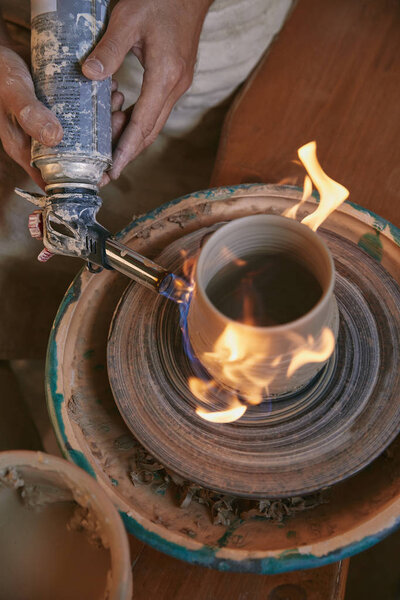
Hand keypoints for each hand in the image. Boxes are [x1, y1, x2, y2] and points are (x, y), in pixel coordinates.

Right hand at [0, 18, 126, 188]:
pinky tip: (109, 90)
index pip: (57, 179)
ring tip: (117, 101)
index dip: (82, 180)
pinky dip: (98, 105)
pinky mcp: (60, 110)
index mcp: (27, 150)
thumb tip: (55, 138)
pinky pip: (84, 115)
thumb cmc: (0, 73)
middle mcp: (42, 142)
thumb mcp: (14, 94)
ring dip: (105, 121)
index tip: (106, 170)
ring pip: (85, 135)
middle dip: (103, 145)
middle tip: (119, 121)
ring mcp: (52, 126)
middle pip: (78, 157)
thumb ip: (30, 114)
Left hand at [83, 0, 212, 182]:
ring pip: (153, 123)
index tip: (113, 171)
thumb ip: (109, 49)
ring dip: (132, 139)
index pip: (143, 124)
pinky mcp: (175, 80)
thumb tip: (89, 75)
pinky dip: (138, 122)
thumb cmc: (161, 0)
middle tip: (107, 173)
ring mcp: (178, 85)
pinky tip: (120, 122)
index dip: (126, 150)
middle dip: (128, 154)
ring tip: (109, 152)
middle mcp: (175, 87)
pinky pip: (156, 110)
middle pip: (150, 132)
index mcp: (165, 77)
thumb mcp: (128, 19)